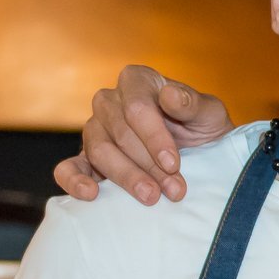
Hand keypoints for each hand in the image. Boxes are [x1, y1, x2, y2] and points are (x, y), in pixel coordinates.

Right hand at [53, 65, 231, 204]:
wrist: (202, 155)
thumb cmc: (203, 129)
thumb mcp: (210, 114)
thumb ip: (192, 103)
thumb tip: (169, 95)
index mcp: (137, 81)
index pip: (136, 108)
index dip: (154, 138)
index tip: (173, 163)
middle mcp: (110, 101)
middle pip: (120, 133)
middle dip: (149, 165)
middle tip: (173, 189)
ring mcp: (94, 129)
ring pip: (99, 151)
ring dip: (126, 177)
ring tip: (151, 197)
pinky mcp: (86, 159)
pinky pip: (68, 167)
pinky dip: (74, 180)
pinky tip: (91, 194)